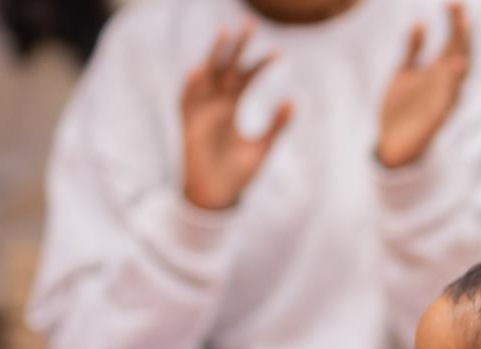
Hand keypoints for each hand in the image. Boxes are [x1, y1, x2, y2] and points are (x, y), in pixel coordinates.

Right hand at [180, 23, 291, 210]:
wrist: (216, 194)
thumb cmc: (239, 172)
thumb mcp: (264, 148)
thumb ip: (278, 126)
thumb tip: (293, 100)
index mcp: (233, 106)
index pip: (246, 77)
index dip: (260, 64)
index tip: (278, 52)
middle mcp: (216, 102)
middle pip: (226, 66)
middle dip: (237, 45)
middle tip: (249, 22)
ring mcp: (201, 109)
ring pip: (207, 75)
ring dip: (214, 55)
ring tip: (224, 34)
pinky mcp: (188, 123)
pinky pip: (187, 101)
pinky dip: (192, 86)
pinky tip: (201, 70)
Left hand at [376, 3, 471, 168]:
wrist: (393, 143)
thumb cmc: (402, 109)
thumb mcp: (404, 73)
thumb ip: (412, 50)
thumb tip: (420, 24)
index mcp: (438, 73)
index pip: (453, 43)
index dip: (455, 23)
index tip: (454, 3)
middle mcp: (445, 84)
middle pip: (459, 54)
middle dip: (461, 33)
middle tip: (460, 9)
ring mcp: (443, 100)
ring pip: (458, 74)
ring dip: (461, 51)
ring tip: (462, 32)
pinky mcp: (437, 117)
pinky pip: (448, 98)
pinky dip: (453, 82)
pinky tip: (454, 64)